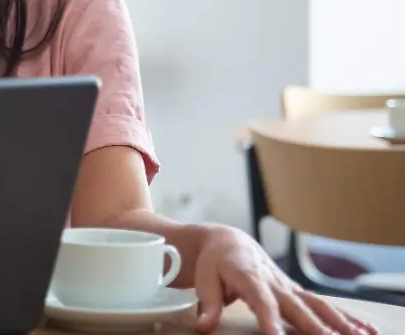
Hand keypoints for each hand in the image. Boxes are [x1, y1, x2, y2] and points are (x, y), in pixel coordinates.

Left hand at [194, 225, 376, 334]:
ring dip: (339, 322)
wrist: (228, 242)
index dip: (269, 319)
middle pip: (296, 306)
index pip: (261, 301)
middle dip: (314, 326)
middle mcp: (274, 282)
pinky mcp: (297, 292)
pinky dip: (345, 317)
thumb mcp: (203, 280)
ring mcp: (289, 287)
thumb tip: (204, 327)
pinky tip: (365, 330)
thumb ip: (208, 305)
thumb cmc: (214, 263)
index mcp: (249, 277)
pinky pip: (323, 306)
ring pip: (317, 305)